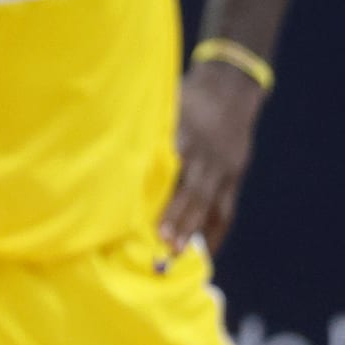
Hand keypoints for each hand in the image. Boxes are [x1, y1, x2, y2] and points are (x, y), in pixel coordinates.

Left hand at [159, 59, 264, 259]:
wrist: (230, 89)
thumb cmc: (185, 99)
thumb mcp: (167, 107)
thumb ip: (148, 133)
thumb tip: (110, 155)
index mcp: (187, 135)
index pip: (175, 169)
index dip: (165, 193)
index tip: (150, 214)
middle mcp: (207, 155)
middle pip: (195, 191)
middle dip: (180, 219)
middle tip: (165, 244)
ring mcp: (224, 168)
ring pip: (211, 204)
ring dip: (196, 230)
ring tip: (180, 254)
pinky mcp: (234, 177)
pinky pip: (226, 209)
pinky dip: (215, 232)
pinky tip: (203, 251)